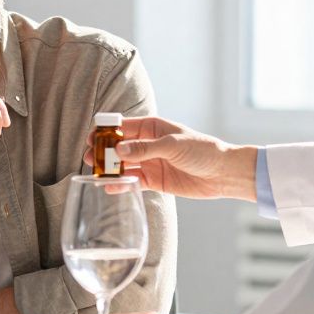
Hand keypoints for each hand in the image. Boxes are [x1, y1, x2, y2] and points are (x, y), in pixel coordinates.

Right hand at [84, 116, 255, 199]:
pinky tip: (110, 187)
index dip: (106, 131)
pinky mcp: (155, 180)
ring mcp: (151, 162)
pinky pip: (133, 181)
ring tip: (96, 174)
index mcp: (152, 127)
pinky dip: (122, 184)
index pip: (123, 126)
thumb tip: (118, 150)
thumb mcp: (172, 145)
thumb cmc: (202, 150)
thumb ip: (145, 149)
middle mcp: (148, 144)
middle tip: (90, 159)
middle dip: (104, 152)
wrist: (223, 173)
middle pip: (119, 147)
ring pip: (124, 165)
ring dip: (110, 169)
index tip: (92, 138)